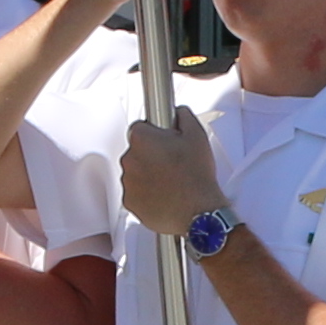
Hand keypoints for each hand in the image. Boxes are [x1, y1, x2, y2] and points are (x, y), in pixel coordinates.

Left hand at [121, 117, 217, 236]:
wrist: (198, 212)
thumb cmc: (196, 176)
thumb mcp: (197, 135)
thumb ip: (183, 115)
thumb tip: (178, 112)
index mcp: (142, 139)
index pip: (140, 127)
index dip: (154, 133)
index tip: (164, 141)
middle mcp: (129, 159)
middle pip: (136, 151)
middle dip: (151, 154)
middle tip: (172, 162)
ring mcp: (128, 182)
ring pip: (135, 172)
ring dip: (148, 174)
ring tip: (170, 181)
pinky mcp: (130, 202)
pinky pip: (135, 193)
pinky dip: (146, 194)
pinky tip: (164, 194)